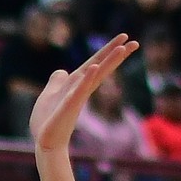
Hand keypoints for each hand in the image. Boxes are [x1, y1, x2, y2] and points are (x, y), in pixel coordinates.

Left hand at [29, 35, 137, 151]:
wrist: (44, 143)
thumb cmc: (47, 122)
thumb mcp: (50, 94)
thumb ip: (57, 82)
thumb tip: (62, 71)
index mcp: (76, 84)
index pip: (96, 63)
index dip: (109, 50)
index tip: (125, 38)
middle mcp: (80, 88)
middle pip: (102, 67)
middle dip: (117, 54)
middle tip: (136, 42)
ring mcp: (76, 97)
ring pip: (95, 76)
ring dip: (109, 62)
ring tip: (122, 49)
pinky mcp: (69, 106)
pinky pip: (79, 91)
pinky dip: (86, 80)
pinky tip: (94, 68)